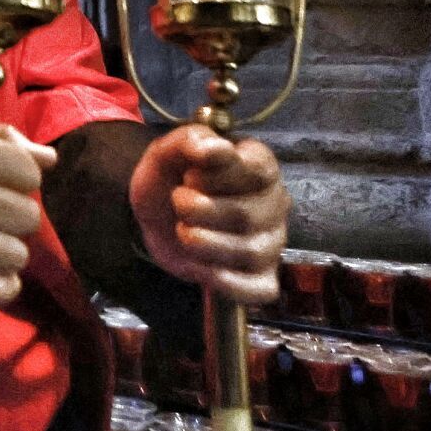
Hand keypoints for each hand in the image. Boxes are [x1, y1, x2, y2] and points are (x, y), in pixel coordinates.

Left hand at [129, 124, 288, 305]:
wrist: (156, 215)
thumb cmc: (172, 178)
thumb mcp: (168, 151)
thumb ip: (189, 140)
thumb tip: (211, 147)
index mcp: (259, 166)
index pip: (259, 170)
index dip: (219, 175)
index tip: (189, 175)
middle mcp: (274, 204)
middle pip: (249, 215)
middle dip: (202, 211)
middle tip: (179, 201)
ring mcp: (271, 243)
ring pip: (251, 252)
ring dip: (206, 244)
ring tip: (184, 231)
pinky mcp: (260, 277)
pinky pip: (256, 289)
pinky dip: (224, 281)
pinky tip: (199, 266)